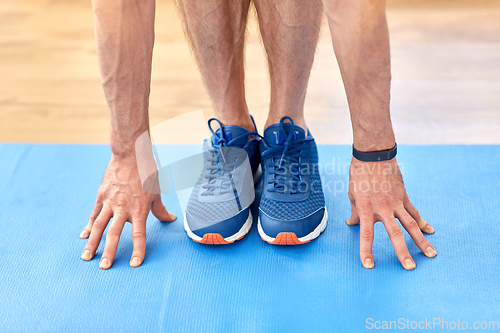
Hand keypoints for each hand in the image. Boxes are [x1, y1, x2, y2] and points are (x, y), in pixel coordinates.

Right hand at [79, 153, 175, 268]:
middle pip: (114, 234)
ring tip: (86, 257)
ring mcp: (110, 202)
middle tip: (104, 267)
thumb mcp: (157, 192)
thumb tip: (171, 219)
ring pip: (99, 226)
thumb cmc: (147, 174)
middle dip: (109, 252)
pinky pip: (94, 214)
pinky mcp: (101, 196)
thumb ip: (161, 210)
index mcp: (139, 209)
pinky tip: (84, 237)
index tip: (134, 264)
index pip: (139, 234)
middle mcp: (123, 208)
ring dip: (92, 243)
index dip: (138, 250)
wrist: (130, 155)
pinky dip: (89, 226)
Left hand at [347, 157, 435, 269]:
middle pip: (394, 234)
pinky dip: (422, 222)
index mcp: (366, 209)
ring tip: (431, 254)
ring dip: (421, 241)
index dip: (366, 251)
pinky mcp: (404, 196)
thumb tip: (351, 224)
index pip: (366, 235)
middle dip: (402, 252)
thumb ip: (354, 211)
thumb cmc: (359, 174)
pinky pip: (414, 212)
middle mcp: (382, 208)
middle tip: (409, 267)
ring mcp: (395, 202)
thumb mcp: (352, 194)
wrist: (373, 155)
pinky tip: (430, 232)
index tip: (369, 265)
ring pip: (411, 225)